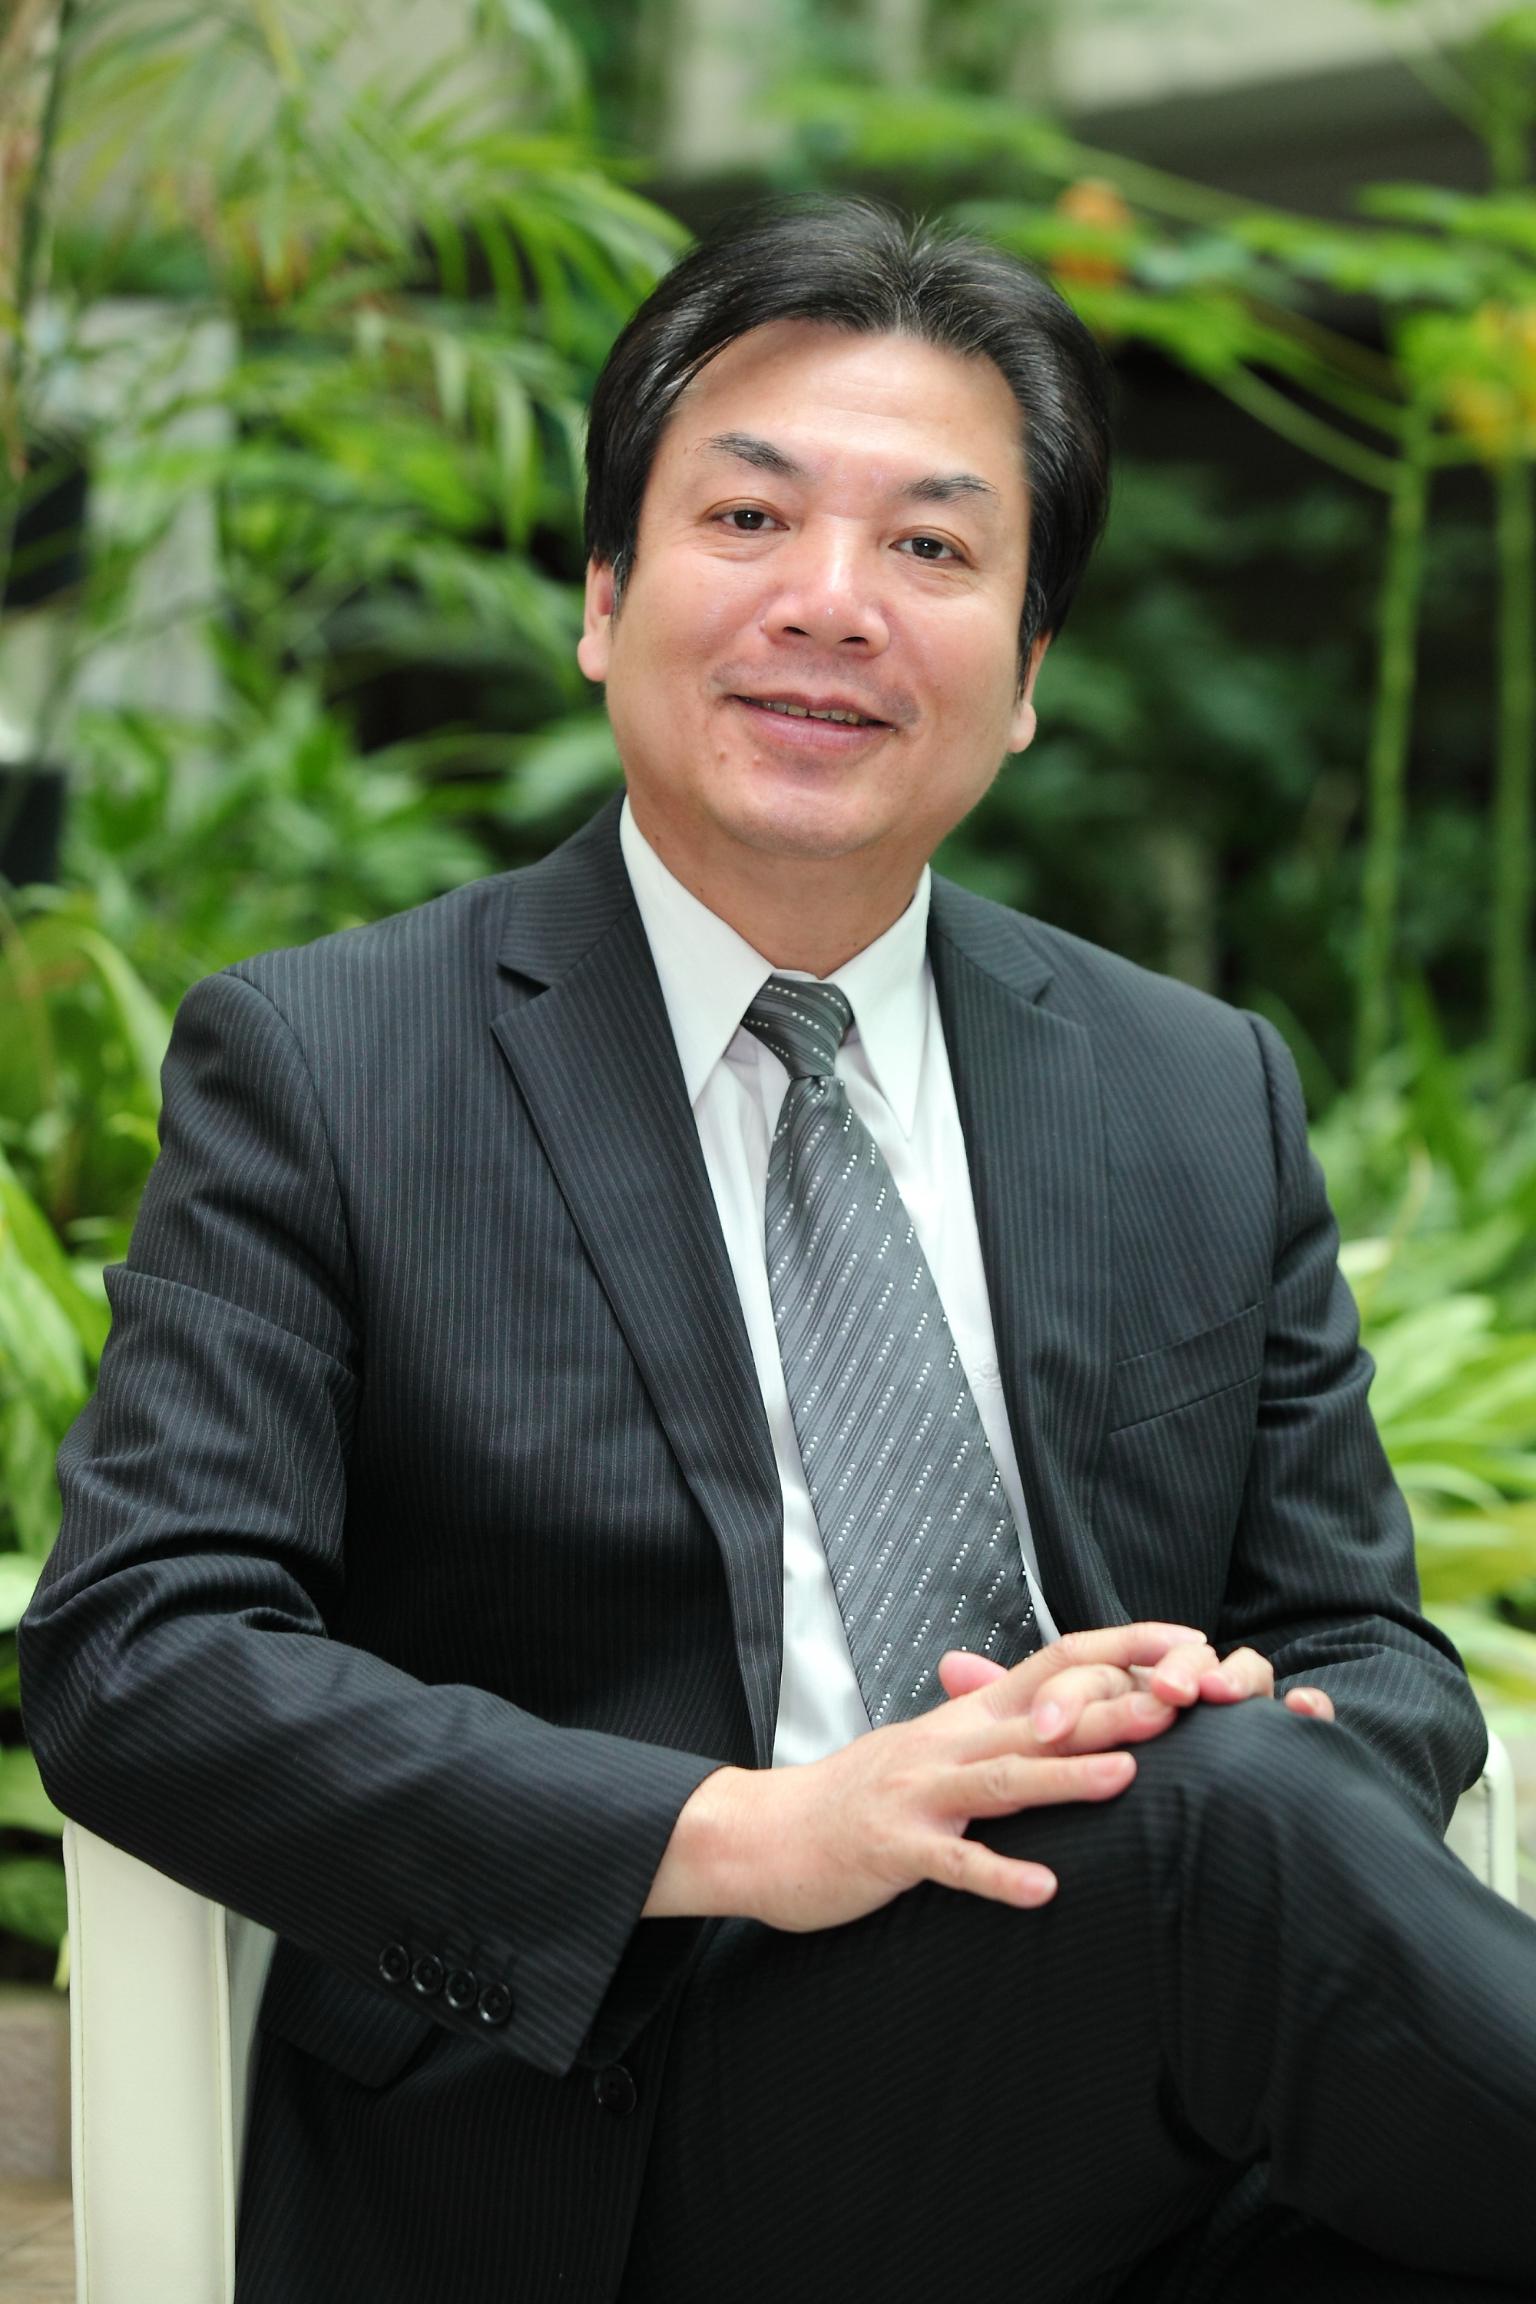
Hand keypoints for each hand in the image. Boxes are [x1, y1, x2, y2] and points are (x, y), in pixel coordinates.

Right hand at [644, 1622, 1212, 1933]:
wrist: (765, 1833)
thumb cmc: (857, 1799)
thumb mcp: (931, 1749)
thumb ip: (995, 1729)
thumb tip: (1068, 1714)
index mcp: (964, 1716)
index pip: (1054, 1662)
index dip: (1120, 1648)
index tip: (1186, 1642)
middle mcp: (946, 1744)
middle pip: (1040, 1714)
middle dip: (1114, 1708)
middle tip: (1185, 1701)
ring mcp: (919, 1796)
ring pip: (1002, 1780)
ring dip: (1065, 1778)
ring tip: (1129, 1776)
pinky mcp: (894, 1850)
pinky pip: (952, 1864)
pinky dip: (998, 1876)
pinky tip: (1043, 1890)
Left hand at [940, 1641, 1335, 1737]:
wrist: (1227, 1818)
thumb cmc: (1139, 1772)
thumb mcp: (1069, 1744)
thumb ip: (1014, 1703)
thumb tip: (948, 1664)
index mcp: (1137, 1683)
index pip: (1105, 1668)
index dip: (1074, 1692)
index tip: (1043, 1728)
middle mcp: (1193, 1689)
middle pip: (1175, 1661)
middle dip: (1154, 1673)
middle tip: (1134, 1702)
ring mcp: (1246, 1713)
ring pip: (1245, 1671)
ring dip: (1228, 1674)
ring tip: (1208, 1693)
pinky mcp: (1296, 1743)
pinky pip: (1310, 1715)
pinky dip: (1309, 1709)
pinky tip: (1304, 1711)